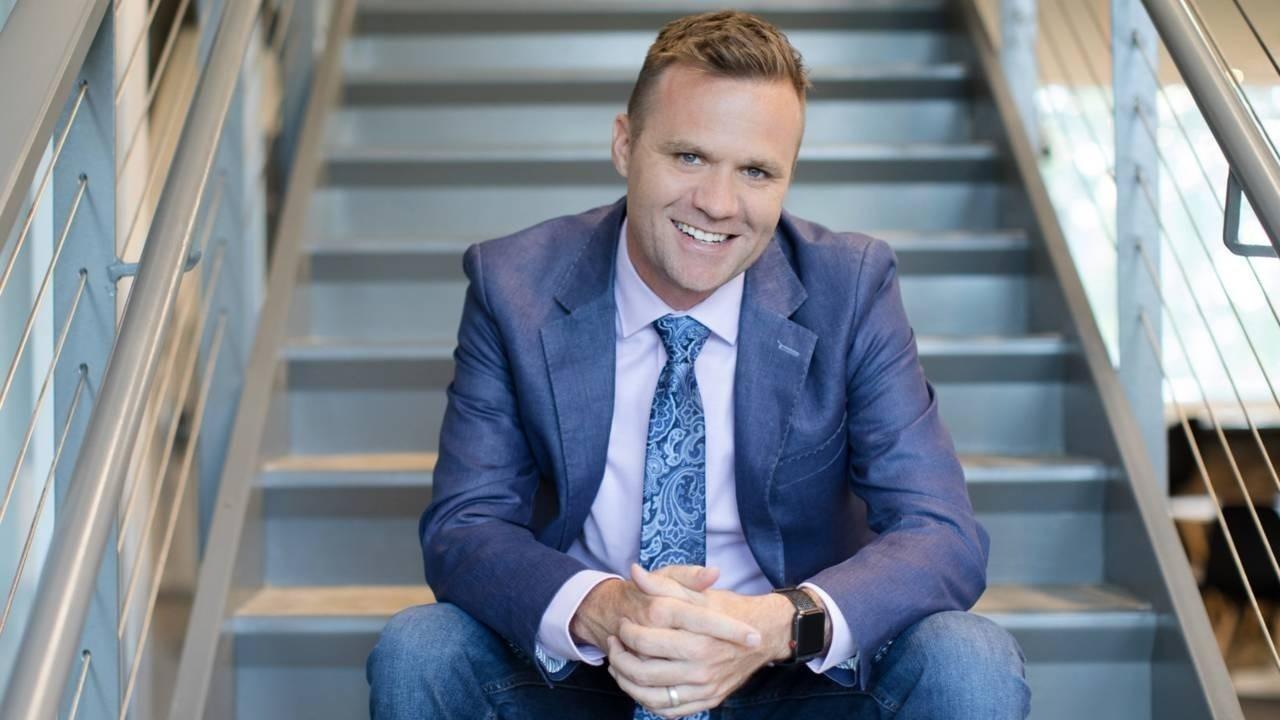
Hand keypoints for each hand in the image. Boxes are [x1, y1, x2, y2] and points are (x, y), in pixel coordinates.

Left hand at [604, 565, 796, 716]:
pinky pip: (668, 710)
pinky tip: (639, 684)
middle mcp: (702, 666)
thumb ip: (663, 584)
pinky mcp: (708, 701)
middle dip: (619, 657)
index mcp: (698, 636)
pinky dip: (646, 700)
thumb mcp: (696, 592)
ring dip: (626, 681)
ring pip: (651, 695)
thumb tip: (635, 571)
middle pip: (643, 670)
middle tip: (615, 643)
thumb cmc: (727, 608)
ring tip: (618, 664)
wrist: (764, 634)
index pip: (645, 640)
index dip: (626, 632)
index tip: (622, 623)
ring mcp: (705, 687)